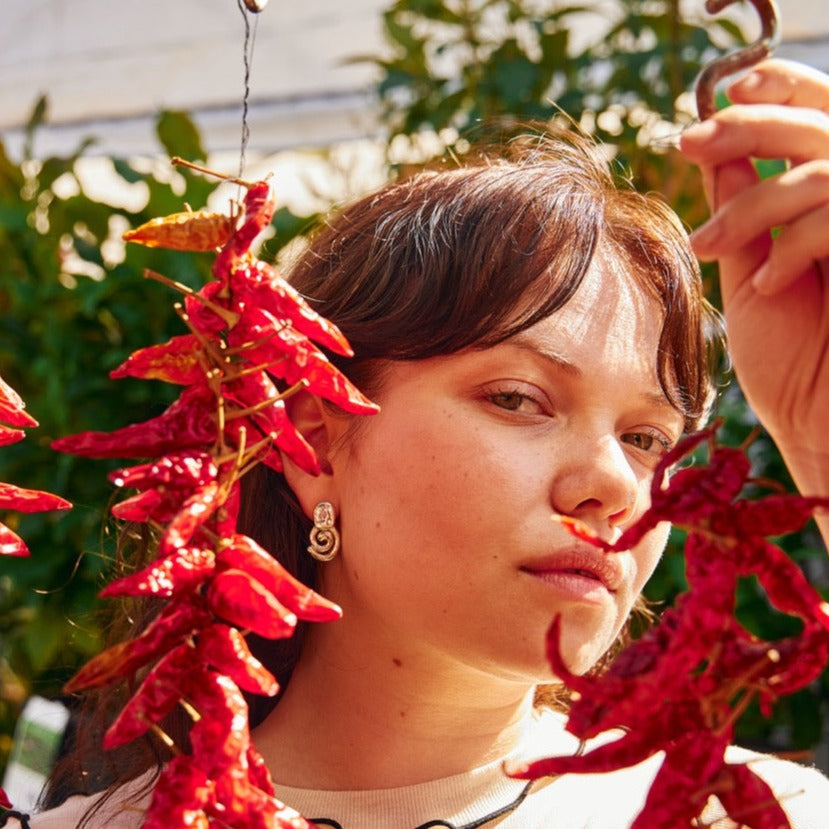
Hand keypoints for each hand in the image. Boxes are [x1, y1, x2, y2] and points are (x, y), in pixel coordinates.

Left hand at [680, 60, 828, 497]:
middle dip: (751, 124)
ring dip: (755, 203)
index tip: (726, 91)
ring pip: (825, 167)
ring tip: (711, 247)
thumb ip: (746, 212)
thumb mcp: (755, 273)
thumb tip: (720, 151)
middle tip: (689, 142)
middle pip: (823, 124)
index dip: (782, 87)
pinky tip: (768, 283)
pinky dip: (793, 243)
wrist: (818, 427)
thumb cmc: (791, 360)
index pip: (822, 114)